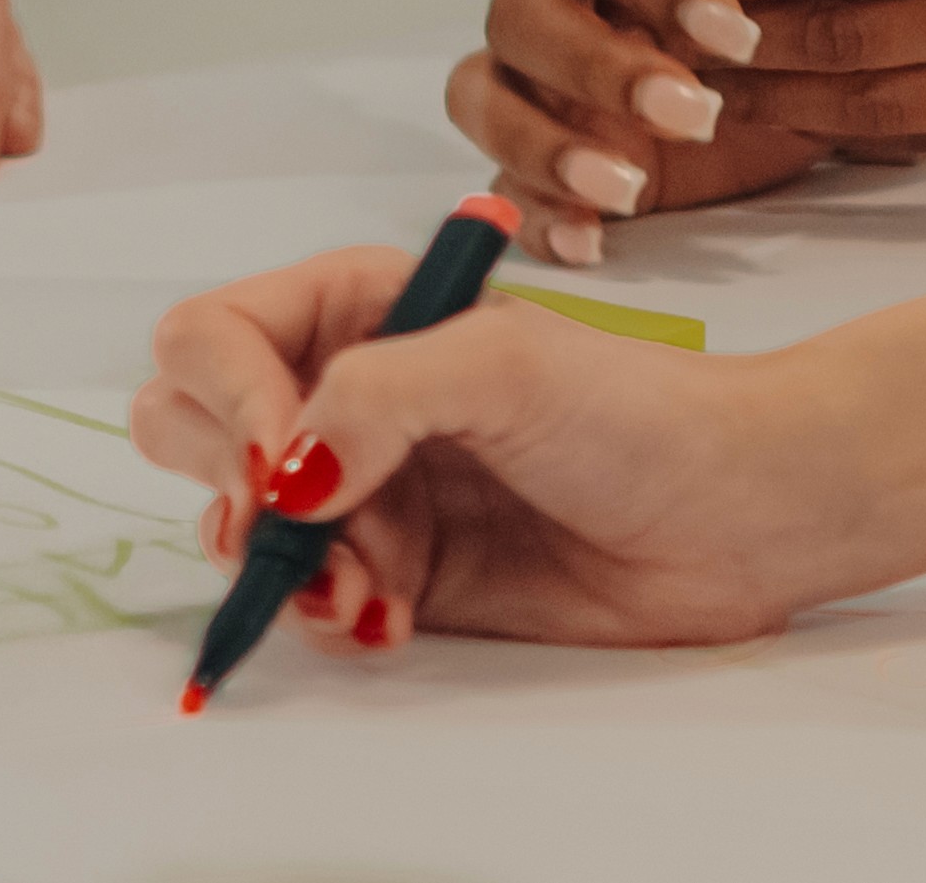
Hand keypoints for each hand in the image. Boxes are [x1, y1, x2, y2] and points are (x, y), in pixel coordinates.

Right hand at [129, 239, 925, 654]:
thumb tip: (282, 470)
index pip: (210, 337)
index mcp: (354, 307)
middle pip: (189, 429)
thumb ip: (377, 395)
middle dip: (230, 489)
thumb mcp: (503, 365)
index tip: (276, 460)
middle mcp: (343, 391)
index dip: (222, 400)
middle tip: (297, 530)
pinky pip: (308, 604)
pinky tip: (392, 618)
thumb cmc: (639, 408)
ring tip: (373, 591)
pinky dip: (331, 618)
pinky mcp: (395, 576)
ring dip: (287, 568)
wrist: (736, 513)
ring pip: (240, 529)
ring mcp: (364, 489)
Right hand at [449, 0, 873, 246]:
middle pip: (522, 11)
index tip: (734, 31)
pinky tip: (594, 241)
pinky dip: (538, 210)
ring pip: (488, 89)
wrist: (864, 58)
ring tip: (626, 193)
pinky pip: (512, 175)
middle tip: (693, 115)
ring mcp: (551, 65)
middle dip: (597, 68)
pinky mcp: (561, 144)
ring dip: (544, 143)